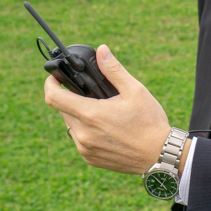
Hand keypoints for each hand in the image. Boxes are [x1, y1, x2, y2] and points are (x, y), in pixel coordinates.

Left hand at [44, 44, 170, 174]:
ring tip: (104, 112)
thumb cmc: (149, 122)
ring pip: (71, 126)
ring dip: (80, 116)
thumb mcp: (135, 91)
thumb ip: (114, 70)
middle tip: (93, 95)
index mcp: (91, 114)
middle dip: (72, 99)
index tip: (55, 78)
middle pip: (63, 110)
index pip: (54, 97)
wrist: (160, 155)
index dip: (50, 84)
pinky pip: (80, 141)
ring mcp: (85, 149)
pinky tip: (108, 129)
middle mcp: (83, 134)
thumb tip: (102, 50)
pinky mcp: (90, 159)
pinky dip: (88, 131)